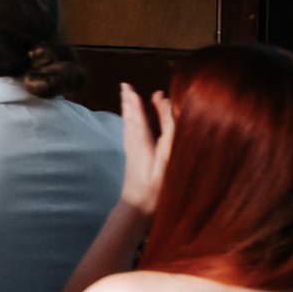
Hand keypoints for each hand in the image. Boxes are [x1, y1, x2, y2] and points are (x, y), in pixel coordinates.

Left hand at [117, 84, 177, 214]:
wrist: (137, 206)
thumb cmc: (156, 184)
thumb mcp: (166, 157)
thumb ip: (168, 132)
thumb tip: (166, 107)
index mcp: (141, 140)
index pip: (137, 115)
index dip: (134, 101)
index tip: (128, 86)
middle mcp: (133, 143)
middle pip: (130, 118)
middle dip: (129, 102)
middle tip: (125, 86)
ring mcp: (131, 150)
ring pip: (129, 125)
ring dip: (129, 110)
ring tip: (127, 98)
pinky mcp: (133, 158)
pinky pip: (130, 134)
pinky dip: (131, 123)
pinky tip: (131, 124)